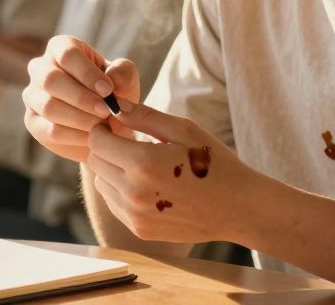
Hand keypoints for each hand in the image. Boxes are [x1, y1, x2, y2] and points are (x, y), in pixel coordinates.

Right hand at [22, 35, 135, 162]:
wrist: (107, 124)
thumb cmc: (114, 92)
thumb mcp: (125, 78)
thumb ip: (123, 73)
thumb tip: (112, 78)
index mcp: (61, 48)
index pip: (67, 54)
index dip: (87, 73)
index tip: (108, 90)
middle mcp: (40, 68)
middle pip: (51, 79)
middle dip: (81, 98)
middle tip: (106, 111)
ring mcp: (33, 96)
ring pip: (48, 106)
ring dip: (79, 118)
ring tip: (102, 125)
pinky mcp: (33, 122)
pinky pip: (49, 130)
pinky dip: (74, 136)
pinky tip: (92, 137)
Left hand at [86, 97, 251, 243]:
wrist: (238, 208)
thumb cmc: (214, 162)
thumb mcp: (184, 130)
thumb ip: (144, 116)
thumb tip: (114, 105)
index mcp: (143, 163)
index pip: (97, 142)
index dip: (103, 129)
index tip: (115, 124)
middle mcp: (133, 193)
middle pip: (96, 163)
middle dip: (107, 148)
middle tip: (129, 141)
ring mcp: (135, 215)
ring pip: (102, 184)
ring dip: (113, 171)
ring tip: (141, 164)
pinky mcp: (140, 230)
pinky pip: (115, 204)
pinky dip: (122, 192)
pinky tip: (148, 185)